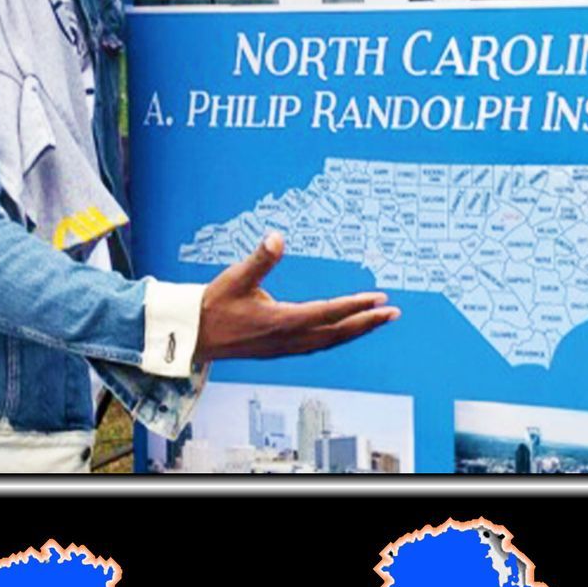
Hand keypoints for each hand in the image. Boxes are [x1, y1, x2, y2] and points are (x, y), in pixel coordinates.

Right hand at [198, 232, 397, 361]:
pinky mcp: (281, 349)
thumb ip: (259, 258)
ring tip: (378, 320)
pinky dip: (337, 336)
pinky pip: (318, 344)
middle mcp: (288, 338)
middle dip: (367, 322)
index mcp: (281, 321)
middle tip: (393, 312)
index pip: (327, 313)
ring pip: (330, 341)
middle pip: (337, 333)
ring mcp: (285, 347)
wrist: (194, 336)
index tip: (379, 298)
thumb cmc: (214, 304)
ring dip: (356, 330)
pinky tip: (344, 330)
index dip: (355, 306)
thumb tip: (277, 237)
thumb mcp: (235, 277)